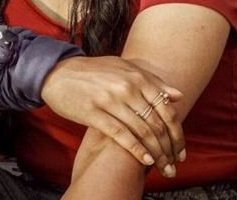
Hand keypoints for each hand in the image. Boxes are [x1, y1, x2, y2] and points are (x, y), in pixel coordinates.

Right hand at [41, 56, 185, 176]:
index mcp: (137, 77)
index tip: (180, 150)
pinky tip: (145, 160)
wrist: (57, 73)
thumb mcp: (123, 69)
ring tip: (162, 167)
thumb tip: (177, 95)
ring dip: (156, 153)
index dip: (177, 133)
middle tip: (173, 165)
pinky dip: (136, 149)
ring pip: (142, 131)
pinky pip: (120, 135)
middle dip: (169, 148)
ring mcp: (109, 100)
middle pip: (157, 124)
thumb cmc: (92, 72)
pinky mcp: (93, 112)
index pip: (166, 109)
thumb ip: (151, 81)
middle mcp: (126, 88)